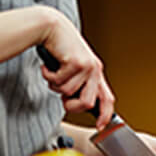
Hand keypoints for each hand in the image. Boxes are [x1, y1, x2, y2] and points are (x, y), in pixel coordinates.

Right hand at [39, 9, 114, 128]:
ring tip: (53, 73)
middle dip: (70, 105)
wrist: (53, 28)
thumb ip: (78, 83)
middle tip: (62, 96)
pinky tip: (48, 66)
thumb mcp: (74, 67)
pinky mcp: (75, 62)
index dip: (105, 115)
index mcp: (96, 73)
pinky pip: (58, 82)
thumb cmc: (61, 48)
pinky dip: (49, 76)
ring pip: (67, 92)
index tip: (100, 127)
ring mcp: (86, 66)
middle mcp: (94, 70)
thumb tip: (74, 103)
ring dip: (55, 85)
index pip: (107, 99)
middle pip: (86, 103)